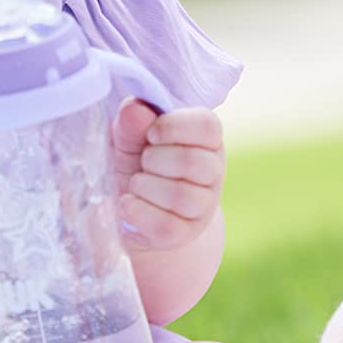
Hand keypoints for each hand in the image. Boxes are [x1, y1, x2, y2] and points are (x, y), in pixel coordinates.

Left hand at [109, 101, 224, 250]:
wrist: (131, 206)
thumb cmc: (135, 161)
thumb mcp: (129, 136)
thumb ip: (131, 121)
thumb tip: (135, 110)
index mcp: (206, 138)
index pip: (207, 126)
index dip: (173, 127)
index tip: (150, 134)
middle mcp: (213, 170)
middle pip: (192, 162)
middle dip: (154, 159)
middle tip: (143, 161)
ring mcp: (203, 205)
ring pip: (181, 196)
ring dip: (145, 186)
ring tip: (136, 183)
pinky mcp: (186, 233)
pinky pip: (166, 225)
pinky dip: (139, 212)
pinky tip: (129, 203)